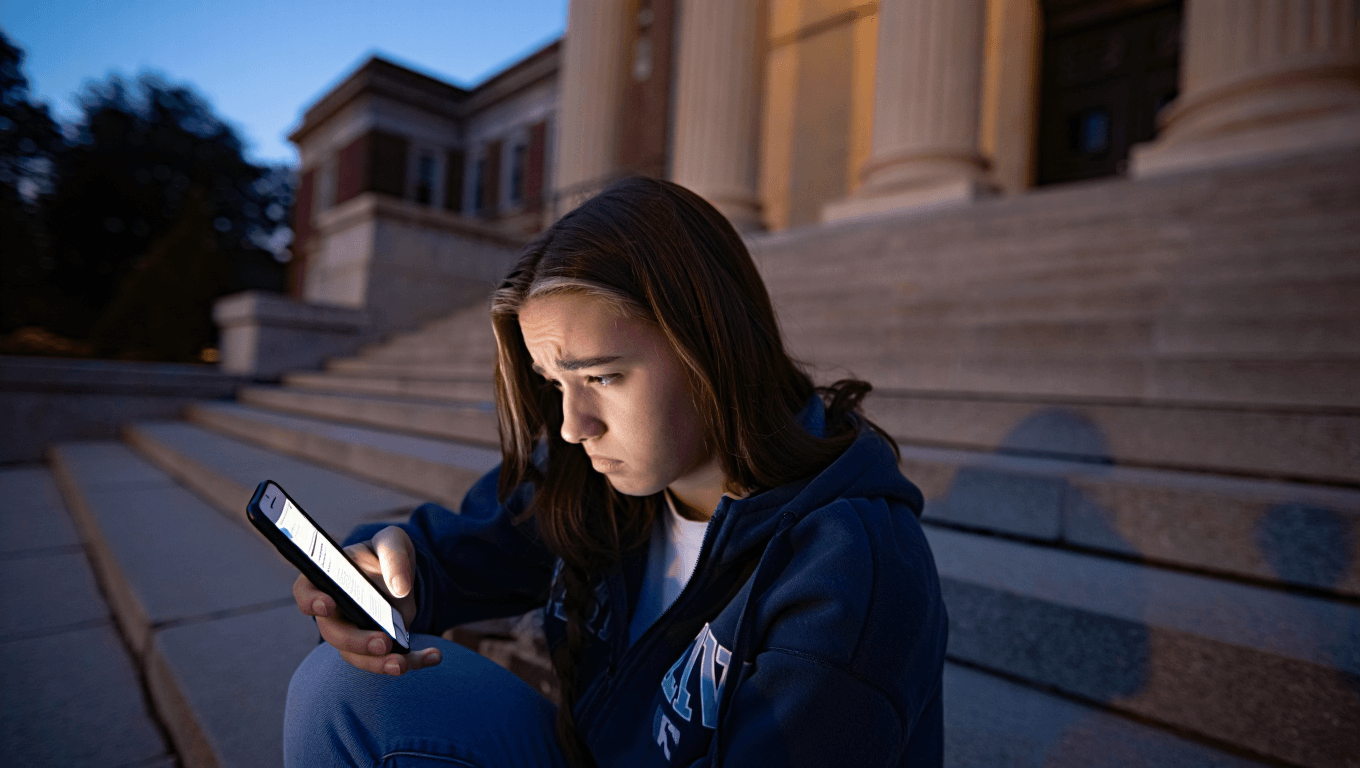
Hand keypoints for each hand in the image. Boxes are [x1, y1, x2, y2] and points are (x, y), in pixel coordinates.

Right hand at [292, 525, 440, 674]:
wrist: (402, 573)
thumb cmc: (386, 553)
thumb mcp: (393, 542)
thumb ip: (394, 556)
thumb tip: (399, 588)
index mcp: (329, 579)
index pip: (306, 591)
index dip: (311, 600)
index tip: (327, 605)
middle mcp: (336, 612)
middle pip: (334, 633)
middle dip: (356, 642)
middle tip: (383, 643)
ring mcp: (354, 633)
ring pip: (357, 656)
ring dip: (379, 664)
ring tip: (402, 664)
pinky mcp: (377, 646)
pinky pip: (389, 660)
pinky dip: (412, 661)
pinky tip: (433, 656)